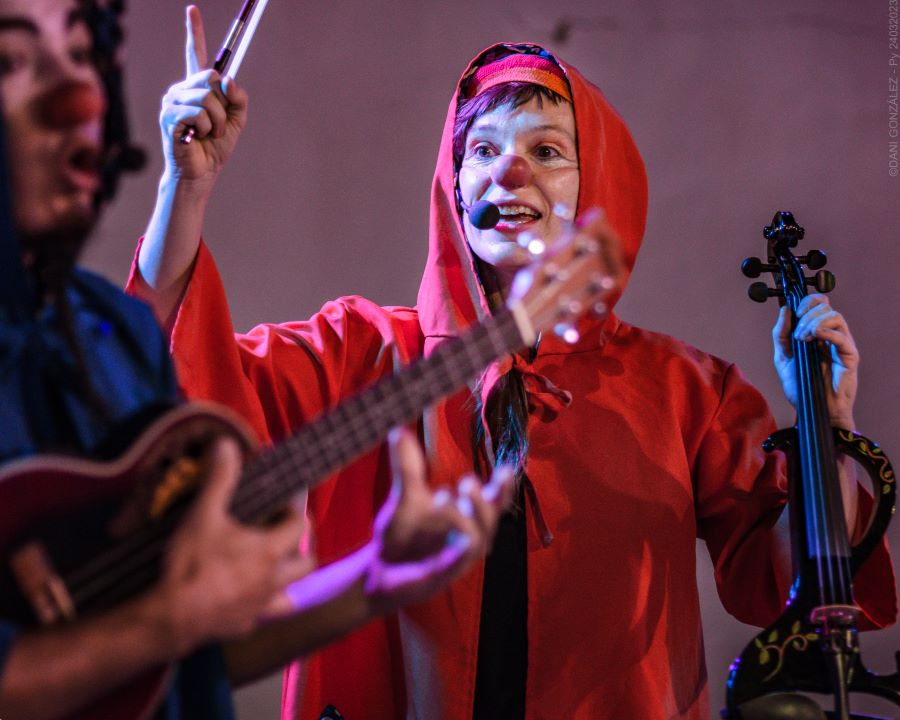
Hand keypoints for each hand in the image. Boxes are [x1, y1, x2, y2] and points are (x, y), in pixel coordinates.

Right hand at [157, 437, 313, 653]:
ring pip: (290, 594)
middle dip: (301, 546)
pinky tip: (244, 599)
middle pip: (307, 563)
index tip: (284, 498)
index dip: (296, 508)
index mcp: (270, 550)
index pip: (299, 524)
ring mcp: (261, 606)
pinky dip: (259, 605)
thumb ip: (219, 479)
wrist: (169, 619)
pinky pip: (261, 615)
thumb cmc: (190, 564)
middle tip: (284, 534)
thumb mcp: (203, 515)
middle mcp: (274, 580)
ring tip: (272, 568)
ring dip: (287, 581)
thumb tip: (227, 444)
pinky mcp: (244, 626)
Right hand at [159, 5, 247, 186]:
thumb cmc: (216, 147)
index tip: (192, 9)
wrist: (202, 172)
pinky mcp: (170, 116)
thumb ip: (238, 97)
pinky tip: (198, 137)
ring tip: (209, 134)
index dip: (194, 31)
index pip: (194, 54)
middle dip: (223, 104)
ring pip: (207, 97)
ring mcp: (172, 101)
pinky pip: (199, 112)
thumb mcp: (237, 120)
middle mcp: (181, 90)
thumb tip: (227, 79)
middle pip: (210, 76)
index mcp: (196, 87)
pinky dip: (207, 127)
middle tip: (218, 124)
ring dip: (218, 120)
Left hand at [363, 428, 513, 613]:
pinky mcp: (448, 574)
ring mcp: (461, 556)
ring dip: (465, 515)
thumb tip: (398, 431)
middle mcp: (470, 535)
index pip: (493, 499)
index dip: (504, 486)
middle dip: (486, 498)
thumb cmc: (401, 533)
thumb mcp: (405, 495)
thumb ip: (407, 467)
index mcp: (467, 515)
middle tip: (466, 480)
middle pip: (492, 517)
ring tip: (442, 495)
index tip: (507, 468)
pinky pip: (461, 557)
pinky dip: (457, 541)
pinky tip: (445, 523)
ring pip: (479, 536)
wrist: (379, 569)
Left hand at [772, 293, 858, 426]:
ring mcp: (841, 345)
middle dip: (807, 314)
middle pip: (826, 307)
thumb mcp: (783, 358)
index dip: (807, 302)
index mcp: (816, 333)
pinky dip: (826, 332)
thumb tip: (785, 310)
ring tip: (803, 338)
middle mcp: (830, 336)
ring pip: (835, 317)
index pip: (819, 305)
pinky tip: (814, 338)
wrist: (811, 410)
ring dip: (814, 322)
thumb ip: (781, 334)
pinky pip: (842, 337)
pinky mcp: (849, 356)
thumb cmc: (801, 386)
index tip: (794, 312)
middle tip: (797, 333)